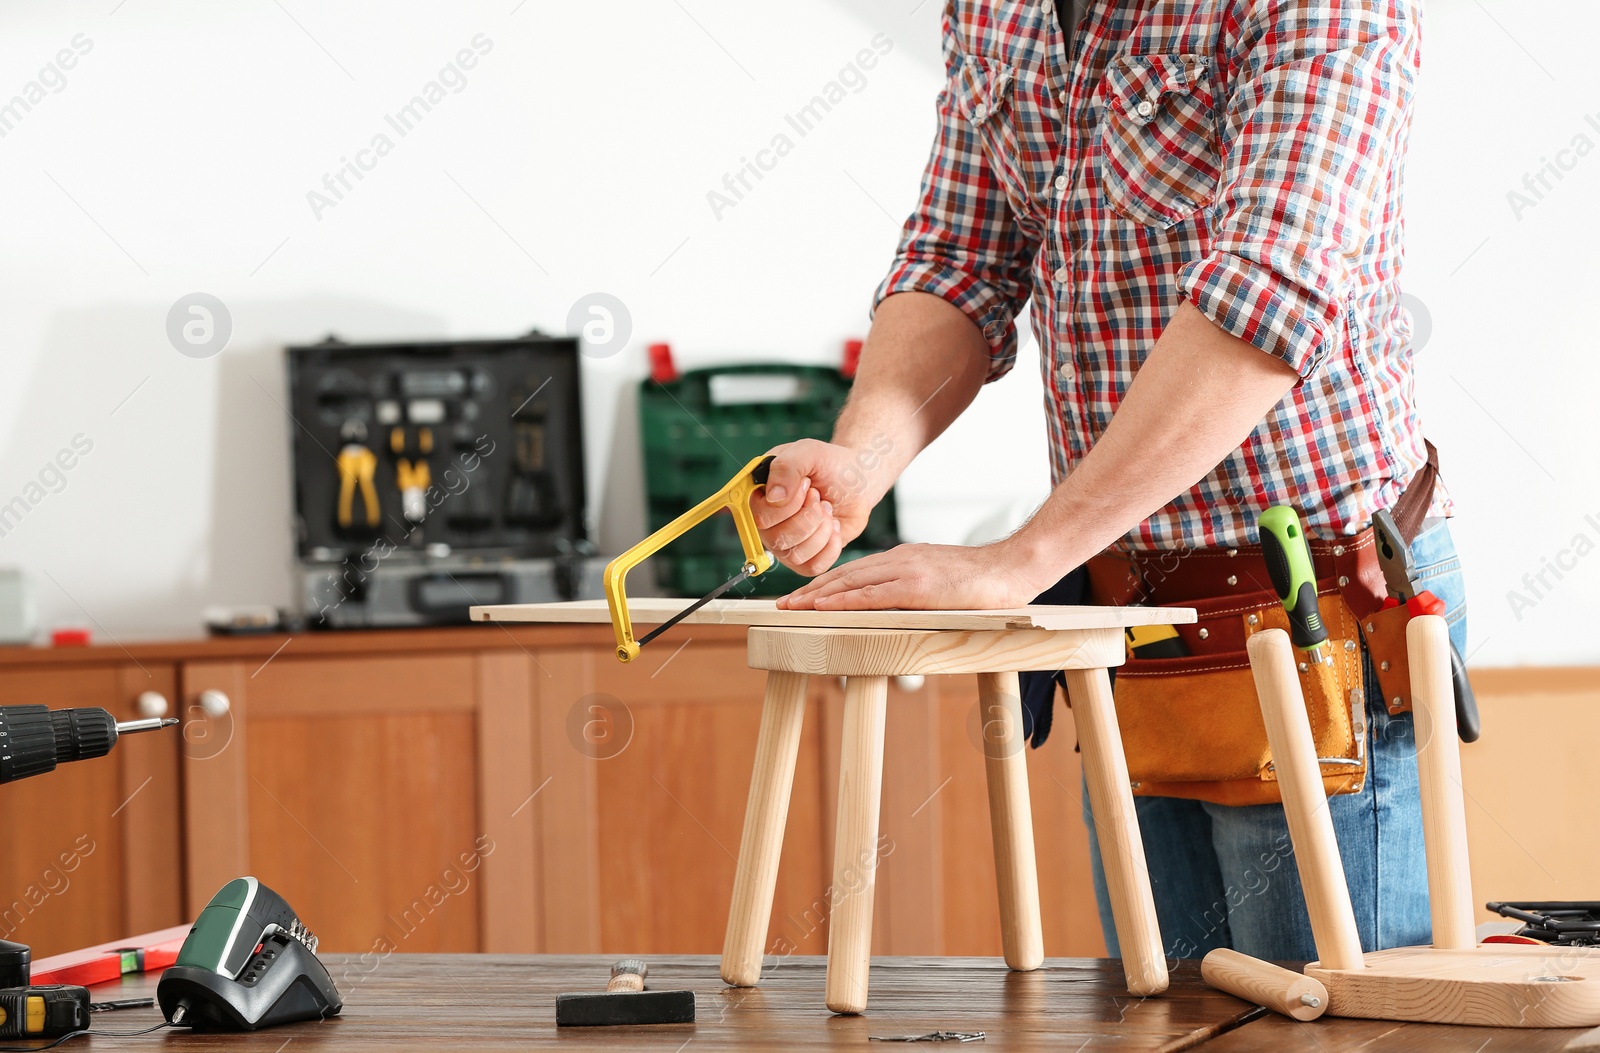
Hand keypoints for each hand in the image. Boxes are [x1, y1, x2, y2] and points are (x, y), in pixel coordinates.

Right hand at [750, 439, 885, 576]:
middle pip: (776, 540)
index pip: (759, 516)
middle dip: (809, 517)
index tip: (808, 485)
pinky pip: (812, 567)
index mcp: (759, 495)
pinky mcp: (806, 556)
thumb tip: (773, 498)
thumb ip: (787, 467)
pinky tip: (834, 526)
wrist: (858, 480)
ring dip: (820, 529)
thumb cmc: (830, 464)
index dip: (788, 506)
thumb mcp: (808, 452)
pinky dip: (830, 546)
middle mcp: (767, 522)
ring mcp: (786, 541)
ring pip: (794, 555)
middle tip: (820, 498)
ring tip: (828, 509)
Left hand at [777, 539, 1049, 610]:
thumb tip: (892, 605)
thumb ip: (913, 586)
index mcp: (903, 559)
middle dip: (810, 590)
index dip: (824, 584)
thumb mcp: (939, 578)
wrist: (1012, 568)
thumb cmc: (982, 581)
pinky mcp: (917, 587)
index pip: (854, 572)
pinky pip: (871, 595)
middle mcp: (899, 560)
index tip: (801, 596)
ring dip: (817, 596)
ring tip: (791, 608)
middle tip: (782, 604)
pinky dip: (843, 600)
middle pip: (844, 575)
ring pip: (850, 583)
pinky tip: (824, 607)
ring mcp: (907, 571)